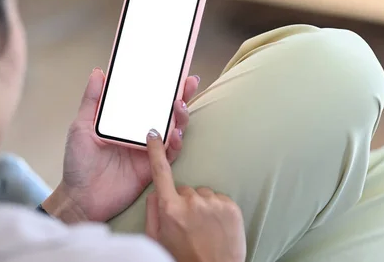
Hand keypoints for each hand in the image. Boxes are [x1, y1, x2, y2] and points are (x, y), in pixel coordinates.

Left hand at [42, 68, 199, 222]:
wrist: (80, 198)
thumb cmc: (78, 163)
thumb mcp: (81, 127)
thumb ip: (91, 101)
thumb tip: (98, 72)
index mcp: (126, 121)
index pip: (148, 99)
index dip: (162, 85)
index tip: (173, 70)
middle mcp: (141, 133)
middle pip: (167, 111)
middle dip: (182, 95)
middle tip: (188, 82)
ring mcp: (149, 149)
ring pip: (174, 129)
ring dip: (180, 117)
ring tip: (179, 105)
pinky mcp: (153, 166)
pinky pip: (170, 153)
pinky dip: (174, 142)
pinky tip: (174, 134)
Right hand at [145, 129, 246, 261]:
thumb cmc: (183, 259)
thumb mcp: (157, 240)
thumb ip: (152, 213)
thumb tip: (155, 194)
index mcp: (170, 209)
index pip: (161, 173)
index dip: (156, 151)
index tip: (154, 134)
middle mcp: (192, 202)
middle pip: (183, 189)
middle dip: (183, 202)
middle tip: (188, 225)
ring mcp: (214, 203)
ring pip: (202, 194)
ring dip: (201, 206)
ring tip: (204, 228)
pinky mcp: (231, 206)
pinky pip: (219, 199)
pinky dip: (217, 210)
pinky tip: (216, 227)